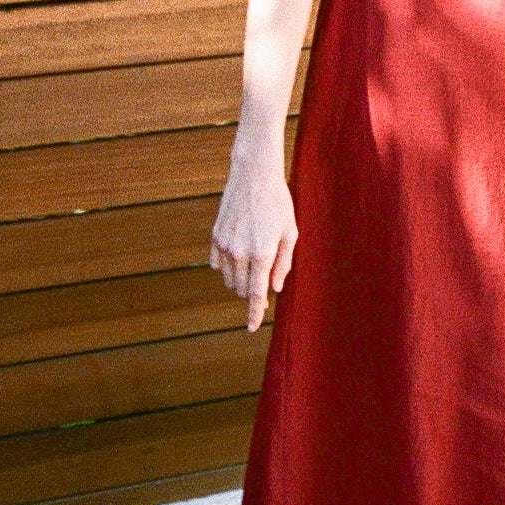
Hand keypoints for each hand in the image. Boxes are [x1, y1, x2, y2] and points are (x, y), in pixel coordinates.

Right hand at [210, 153, 296, 331]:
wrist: (253, 175)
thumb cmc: (278, 203)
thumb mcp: (290, 232)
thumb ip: (283, 264)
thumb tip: (274, 289)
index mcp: (262, 254)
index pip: (256, 294)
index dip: (254, 314)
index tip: (251, 328)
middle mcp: (240, 252)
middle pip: (242, 290)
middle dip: (253, 292)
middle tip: (265, 277)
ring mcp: (224, 245)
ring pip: (230, 279)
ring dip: (241, 280)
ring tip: (255, 259)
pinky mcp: (215, 236)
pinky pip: (218, 265)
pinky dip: (228, 266)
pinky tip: (239, 252)